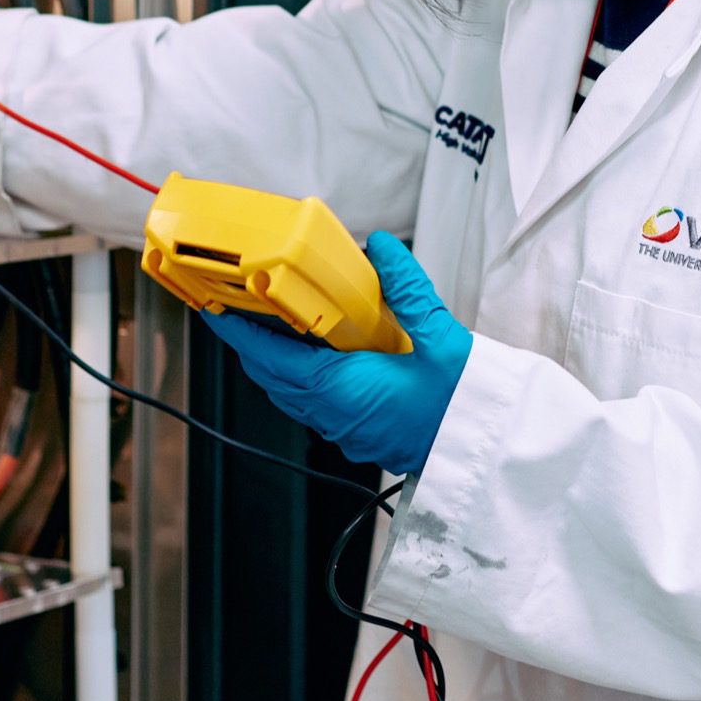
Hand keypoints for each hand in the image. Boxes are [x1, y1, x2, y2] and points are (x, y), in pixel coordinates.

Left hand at [203, 232, 471, 476]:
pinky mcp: (359, 435)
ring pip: (291, 395)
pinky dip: (302, 379)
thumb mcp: (440, 335)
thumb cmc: (463, 404)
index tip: (216, 309)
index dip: (238, 333)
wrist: (484, 452)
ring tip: (277, 327)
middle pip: (272, 378)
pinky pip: (314, 406)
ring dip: (277, 363)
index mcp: (341, 387)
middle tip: (242, 307)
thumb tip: (381, 248)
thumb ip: (406, 287)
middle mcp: (334, 413)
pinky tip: (322, 357)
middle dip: (252, 343)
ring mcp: (344, 429)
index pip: (270, 357)